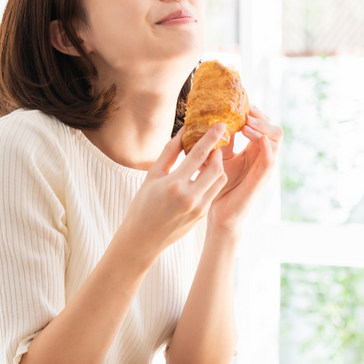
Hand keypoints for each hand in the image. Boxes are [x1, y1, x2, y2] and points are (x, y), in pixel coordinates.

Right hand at [115, 124, 229, 266]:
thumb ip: (169, 153)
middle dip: (219, 151)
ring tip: (210, 157)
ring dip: (218, 166)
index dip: (211, 137)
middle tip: (216, 141)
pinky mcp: (202, 215)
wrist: (143, 238)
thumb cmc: (143, 204)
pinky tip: (205, 173)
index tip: (221, 124)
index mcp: (174, 184)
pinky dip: (213, 179)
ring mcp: (198, 208)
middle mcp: (189, 197)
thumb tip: (184, 132)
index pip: (198, 155)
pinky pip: (214, 192)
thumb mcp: (152, 176)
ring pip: (220, 180)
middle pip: (215, 167)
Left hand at [205, 104, 282, 230]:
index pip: (261, 124)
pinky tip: (260, 138)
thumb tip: (208, 119)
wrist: (218, 212)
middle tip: (246, 110)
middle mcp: (261, 155)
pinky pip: (271, 160)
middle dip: (261, 116)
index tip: (241, 103)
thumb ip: (218, 141)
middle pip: (272, 127)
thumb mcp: (217, 157)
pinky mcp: (261, 179)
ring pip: (276, 138)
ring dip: (263, 127)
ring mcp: (263, 166)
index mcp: (252, 149)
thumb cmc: (218, 185)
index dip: (254, 112)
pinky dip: (268, 147)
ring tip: (247, 124)